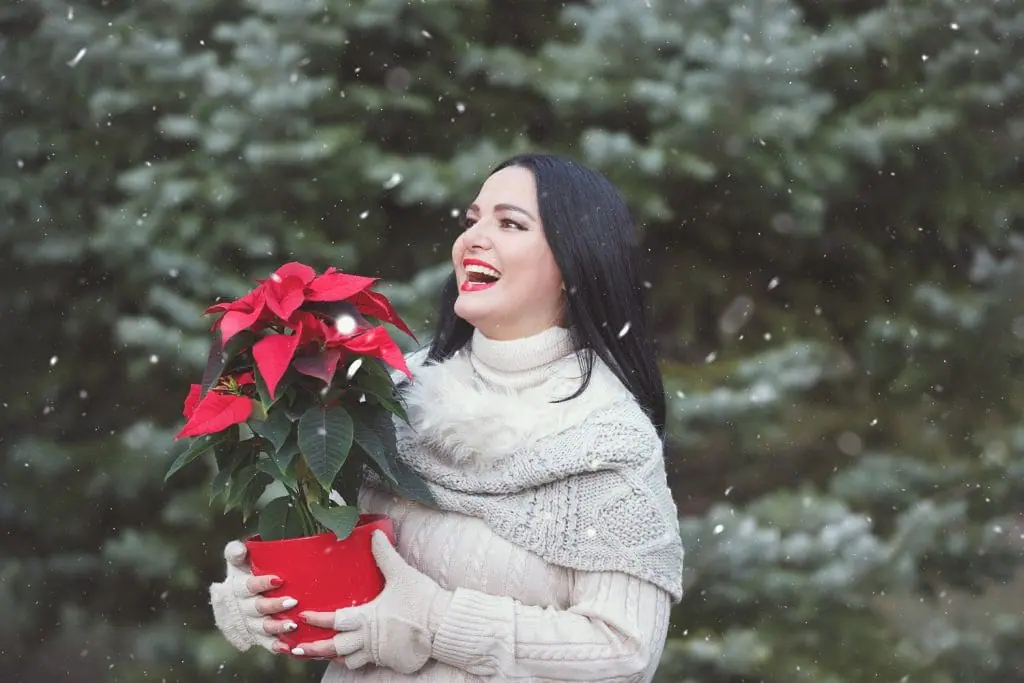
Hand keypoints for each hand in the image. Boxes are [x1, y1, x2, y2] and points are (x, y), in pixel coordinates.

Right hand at [209, 540, 300, 653]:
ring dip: (278, 627)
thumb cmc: (242, 573)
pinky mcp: (257, 636)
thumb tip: (240, 550)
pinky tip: (288, 647)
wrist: (233, 599)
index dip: (262, 584)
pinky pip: (267, 643)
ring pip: (264, 627)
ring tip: (293, 625)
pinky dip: (276, 646)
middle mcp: (243, 607)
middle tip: (293, 601)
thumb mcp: (237, 561)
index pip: (249, 586)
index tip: (278, 579)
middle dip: (275, 605)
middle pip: (258, 608)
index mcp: (239, 587)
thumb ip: (235, 552)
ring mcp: (251, 623)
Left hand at [290, 530, 452, 673]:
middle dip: (315, 649)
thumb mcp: (401, 574)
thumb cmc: (422, 600)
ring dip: (334, 657)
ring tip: (324, 655)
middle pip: (335, 648)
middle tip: (298, 648)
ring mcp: (379, 652)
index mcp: (367, 618)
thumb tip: (375, 534)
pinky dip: (354, 661)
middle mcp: (369, 638)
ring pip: (348, 660)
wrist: (443, 625)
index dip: (317, 620)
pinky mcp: (389, 658)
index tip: (303, 616)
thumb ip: (385, 555)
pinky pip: (366, 664)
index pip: (334, 620)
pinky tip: (352, 657)